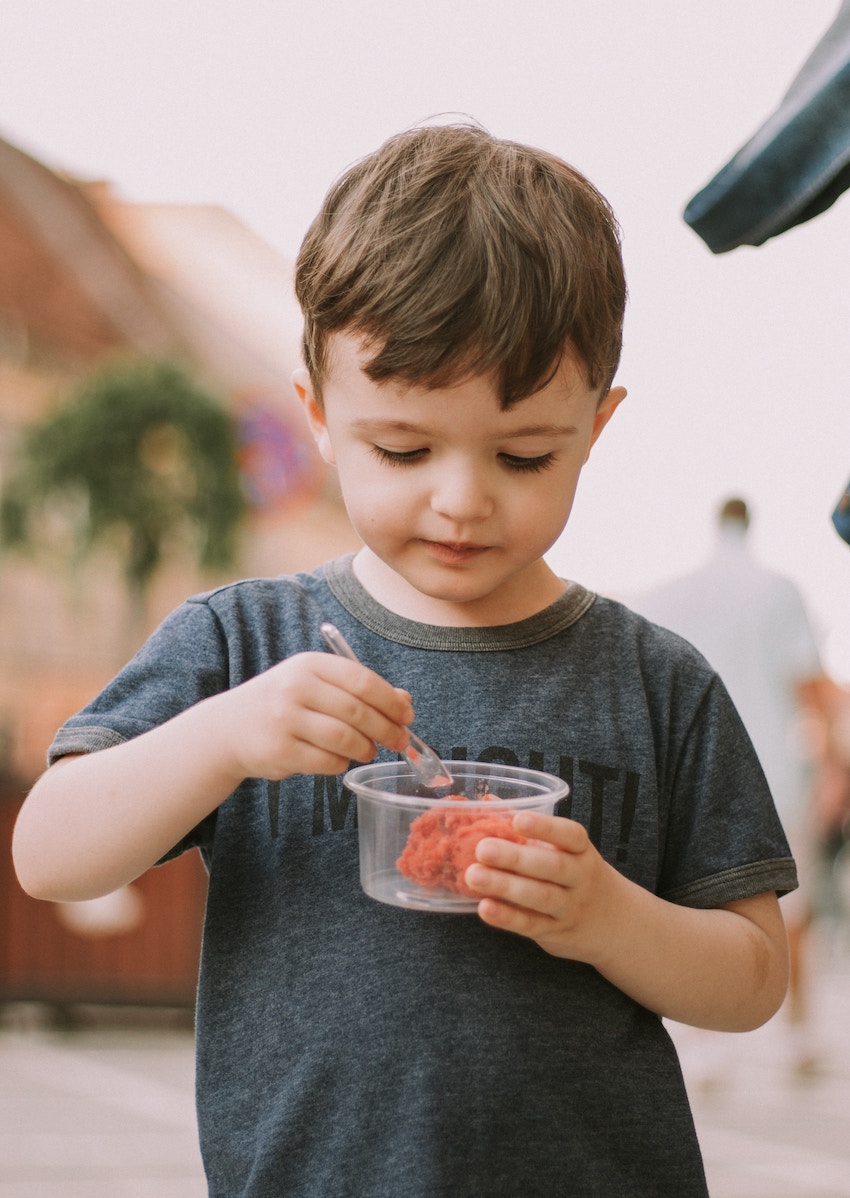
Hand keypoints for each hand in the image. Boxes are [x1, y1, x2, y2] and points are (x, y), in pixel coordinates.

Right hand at [217, 651, 414, 782]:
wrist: (228, 728)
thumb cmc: (282, 703)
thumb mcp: (316, 685)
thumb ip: (358, 690)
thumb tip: (405, 702)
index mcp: (310, 665)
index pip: (362, 680)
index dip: (391, 701)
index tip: (407, 715)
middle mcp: (295, 688)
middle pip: (357, 711)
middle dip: (386, 729)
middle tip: (400, 740)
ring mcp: (285, 720)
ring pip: (345, 738)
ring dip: (365, 748)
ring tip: (368, 750)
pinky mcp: (279, 751)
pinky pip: (327, 761)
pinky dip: (341, 763)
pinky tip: (340, 759)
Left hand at [464, 812, 622, 962]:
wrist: (616, 923)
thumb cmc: (577, 874)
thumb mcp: (566, 850)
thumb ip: (529, 828)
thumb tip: (487, 802)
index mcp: (582, 851)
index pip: (571, 836)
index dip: (545, 827)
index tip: (518, 820)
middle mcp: (580, 878)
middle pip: (552, 866)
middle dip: (515, 857)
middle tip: (482, 849)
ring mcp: (570, 907)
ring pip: (540, 896)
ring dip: (505, 886)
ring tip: (474, 876)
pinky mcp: (555, 932)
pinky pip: (531, 924)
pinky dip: (507, 917)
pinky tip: (484, 907)